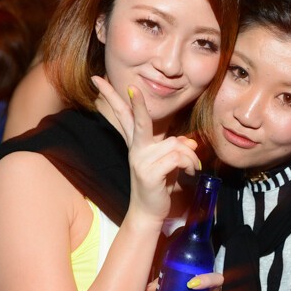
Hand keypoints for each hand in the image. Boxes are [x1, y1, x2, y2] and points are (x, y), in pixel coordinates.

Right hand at [92, 76, 199, 220]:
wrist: (150, 212)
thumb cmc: (159, 185)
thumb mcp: (168, 163)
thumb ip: (176, 148)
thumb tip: (190, 142)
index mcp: (136, 144)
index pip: (123, 116)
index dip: (113, 97)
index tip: (99, 79)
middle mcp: (136, 150)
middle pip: (137, 121)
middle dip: (137, 103)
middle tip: (132, 86)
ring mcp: (141, 161)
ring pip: (175, 145)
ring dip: (190, 156)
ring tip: (192, 167)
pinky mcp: (149, 173)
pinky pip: (177, 158)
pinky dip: (189, 164)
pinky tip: (189, 172)